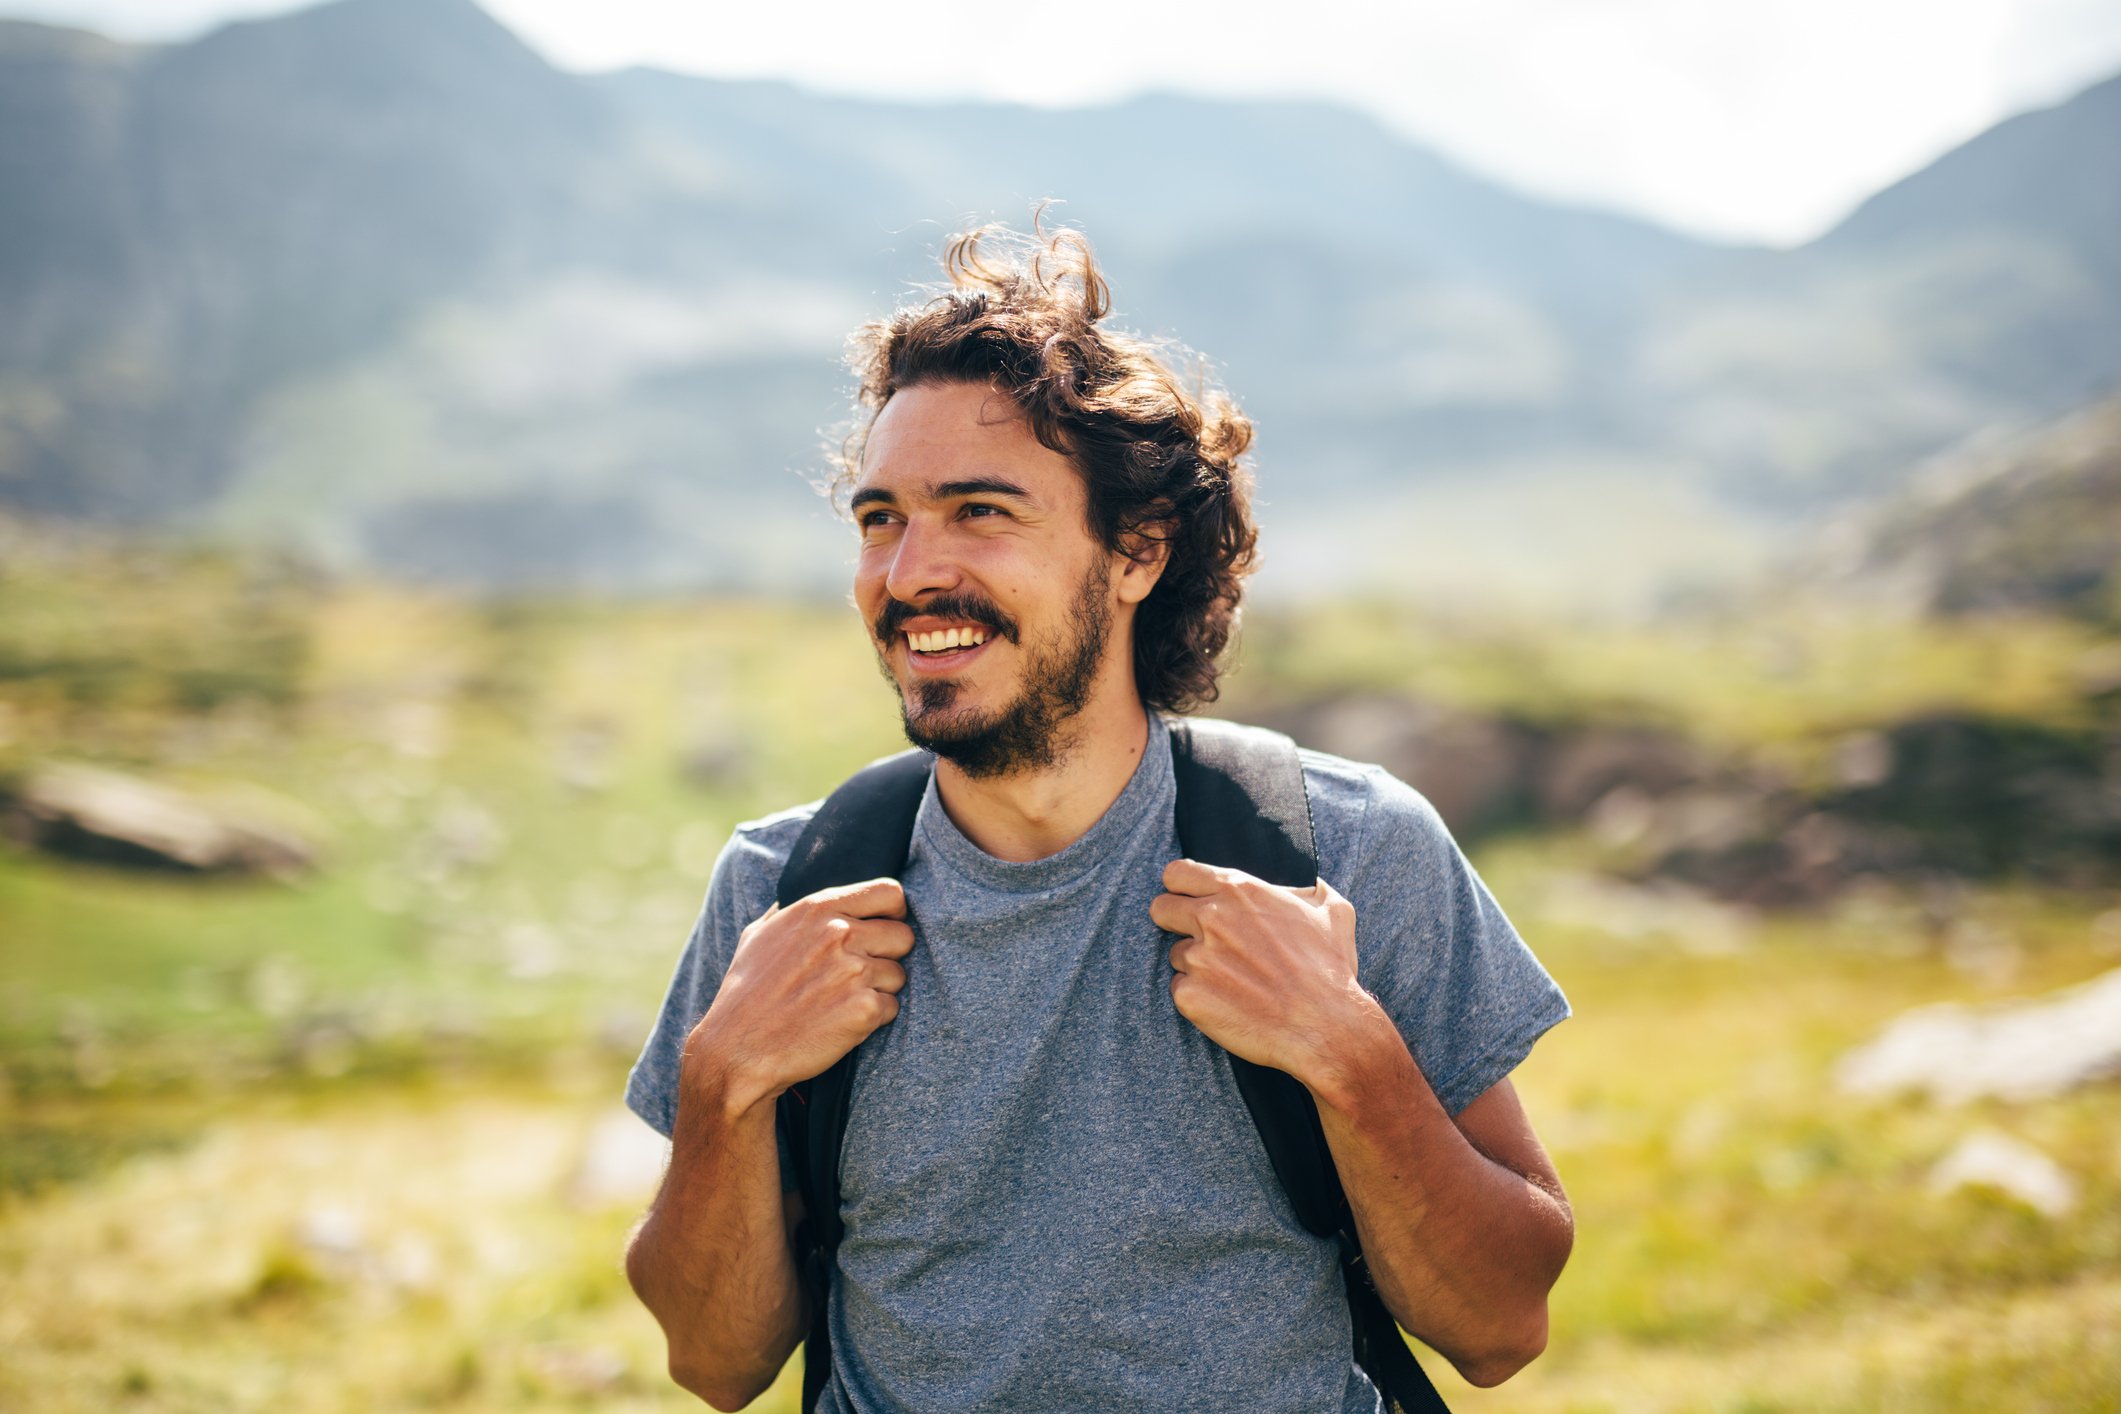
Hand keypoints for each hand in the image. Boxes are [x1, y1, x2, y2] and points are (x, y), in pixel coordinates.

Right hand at [684, 878, 913, 1114]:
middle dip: (888, 955)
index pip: (889, 893)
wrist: (737, 1050)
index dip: (893, 913)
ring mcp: (854, 971)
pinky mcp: (864, 1010)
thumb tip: (797, 896)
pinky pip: (892, 1007)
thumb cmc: (745, 993)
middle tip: (861, 975)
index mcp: (818, 909)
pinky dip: (874, 1018)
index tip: (882, 930)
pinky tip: (842, 1023)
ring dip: (879, 990)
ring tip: (843, 1002)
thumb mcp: (758, 935)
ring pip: (899, 975)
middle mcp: (840, 934)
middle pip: (903, 935)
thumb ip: (788, 912)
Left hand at [1150, 859, 1383, 1084]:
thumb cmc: (1330, 970)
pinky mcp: (1189, 996)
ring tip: (1232, 981)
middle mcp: (1211, 919)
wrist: (1326, 1027)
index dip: (1182, 888)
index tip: (1189, 900)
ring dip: (1196, 965)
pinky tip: (1229, 1004)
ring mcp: (1197, 958)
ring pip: (1176, 954)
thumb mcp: (1334, 911)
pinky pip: (1181, 990)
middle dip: (1174, 921)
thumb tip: (1304, 879)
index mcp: (1238, 891)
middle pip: (1160, 908)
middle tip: (1199, 939)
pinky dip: (1199, 997)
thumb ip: (1309, 887)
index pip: (1177, 874)